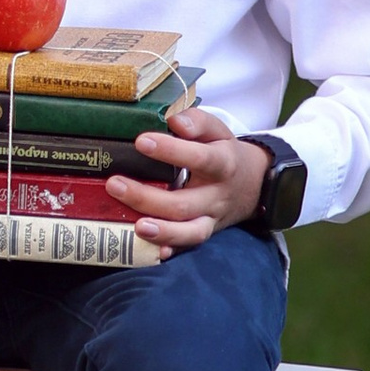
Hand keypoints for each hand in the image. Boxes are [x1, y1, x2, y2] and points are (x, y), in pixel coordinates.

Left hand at [108, 105, 267, 251]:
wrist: (255, 185)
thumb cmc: (225, 152)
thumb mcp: (218, 131)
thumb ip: (197, 122)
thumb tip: (173, 120)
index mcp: (223, 164)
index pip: (200, 158)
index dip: (171, 151)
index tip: (141, 141)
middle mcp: (217, 196)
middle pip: (185, 203)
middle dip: (147, 198)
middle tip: (114, 184)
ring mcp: (211, 219)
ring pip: (190, 232)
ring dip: (162, 232)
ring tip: (136, 225)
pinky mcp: (205, 232)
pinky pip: (189, 246)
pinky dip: (171, 250)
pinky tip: (151, 250)